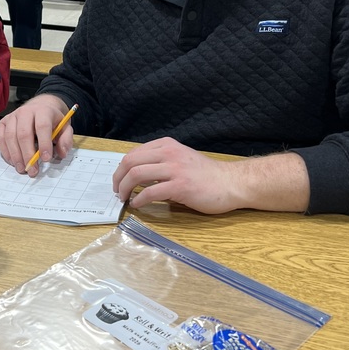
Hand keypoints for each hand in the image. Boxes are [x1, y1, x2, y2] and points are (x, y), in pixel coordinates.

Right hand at [0, 95, 72, 174]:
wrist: (40, 107)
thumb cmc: (52, 121)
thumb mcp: (65, 128)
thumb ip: (66, 140)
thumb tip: (62, 153)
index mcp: (43, 111)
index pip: (42, 126)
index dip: (44, 143)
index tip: (46, 159)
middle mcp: (25, 111)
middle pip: (23, 134)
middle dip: (28, 154)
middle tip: (33, 170)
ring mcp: (12, 116)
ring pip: (10, 137)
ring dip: (15, 156)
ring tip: (22, 169)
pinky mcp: (3, 123)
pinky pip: (0, 138)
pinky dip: (5, 152)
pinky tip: (13, 162)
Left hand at [112, 138, 243, 212]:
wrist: (231, 183)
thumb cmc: (206, 175)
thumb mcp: (181, 159)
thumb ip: (161, 163)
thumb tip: (136, 176)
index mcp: (167, 145)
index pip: (134, 153)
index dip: (121, 168)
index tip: (119, 180)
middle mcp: (169, 153)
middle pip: (131, 162)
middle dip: (118, 178)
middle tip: (117, 191)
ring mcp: (175, 169)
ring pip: (137, 174)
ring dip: (125, 189)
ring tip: (124, 198)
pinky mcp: (180, 186)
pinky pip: (150, 192)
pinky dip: (139, 200)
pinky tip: (138, 205)